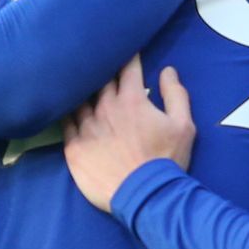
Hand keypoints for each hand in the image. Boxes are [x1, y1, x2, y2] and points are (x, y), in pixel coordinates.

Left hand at [63, 57, 194, 213]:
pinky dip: (66, 112)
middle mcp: (105, 107)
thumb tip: (167, 70)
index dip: (128, 57)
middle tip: (101, 63)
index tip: (127, 50)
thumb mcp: (184, 125)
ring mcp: (86, 127)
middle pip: (99, 80)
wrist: (146, 198)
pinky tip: (64, 109)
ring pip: (78, 98)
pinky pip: (65, 123)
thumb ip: (175, 94)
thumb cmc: (167, 160)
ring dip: (81, 90)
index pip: (127, 68)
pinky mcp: (73, 147)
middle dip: (102, 69)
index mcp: (131, 99)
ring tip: (78, 84)